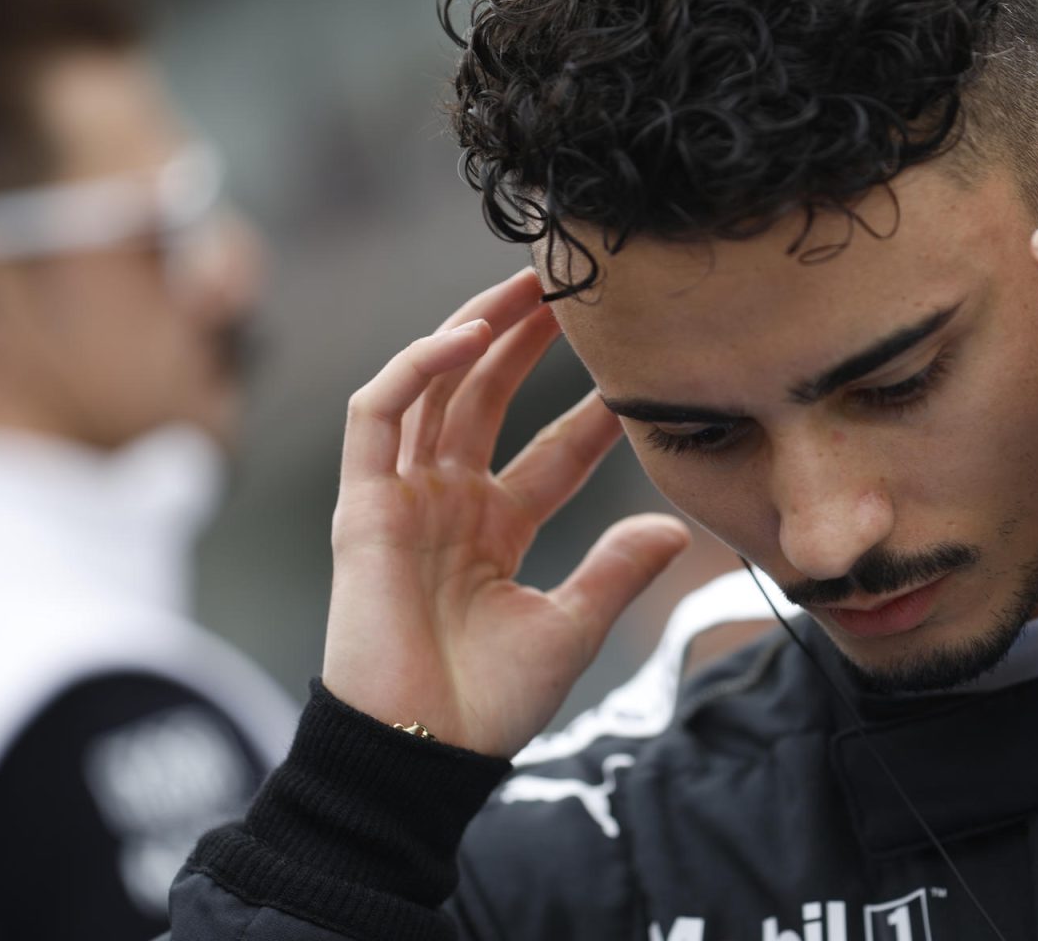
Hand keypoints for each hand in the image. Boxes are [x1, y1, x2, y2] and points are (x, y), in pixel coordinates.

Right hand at [321, 268, 689, 755]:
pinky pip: (377, 415)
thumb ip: (617, 571)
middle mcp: (449, 502)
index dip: (591, 410)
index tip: (636, 373)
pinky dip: (416, 369)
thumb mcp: (571, 629)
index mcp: (497, 529)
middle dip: (526, 341)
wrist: (421, 753)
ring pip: (436, 389)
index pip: (552, 450)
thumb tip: (676, 528)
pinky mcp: (360, 504)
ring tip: (526, 284)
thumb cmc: (487, 706)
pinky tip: (468, 335)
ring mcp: (403, 498)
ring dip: (476, 330)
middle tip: (571, 288)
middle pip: (488, 398)